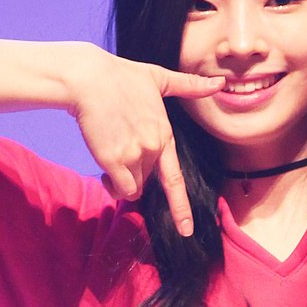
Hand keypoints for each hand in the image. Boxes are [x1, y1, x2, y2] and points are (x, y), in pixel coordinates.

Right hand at [70, 49, 225, 235]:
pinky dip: (112, 184)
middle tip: (119, 150)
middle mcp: (153, 147)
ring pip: (131, 188)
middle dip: (135, 173)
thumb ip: (188, 86)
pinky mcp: (114, 160)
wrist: (88, 79)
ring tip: (110, 154)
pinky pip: (119, 189)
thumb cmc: (119, 77)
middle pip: (146, 181)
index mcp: (165, 134)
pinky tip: (104, 165)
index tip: (185, 230)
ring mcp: (134, 155)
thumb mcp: (158, 78)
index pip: (175, 179)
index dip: (181, 207)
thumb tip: (218, 83)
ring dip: (121, 180)